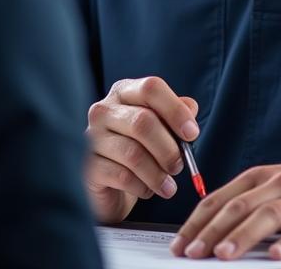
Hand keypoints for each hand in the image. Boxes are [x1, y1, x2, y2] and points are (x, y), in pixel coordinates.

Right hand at [85, 76, 199, 223]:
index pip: (151, 88)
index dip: (175, 110)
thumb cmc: (140, 149)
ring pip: (133, 153)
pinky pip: (122, 177)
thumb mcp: (161, 128)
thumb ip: (175, 114)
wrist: (111, 186)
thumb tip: (190, 107)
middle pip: (143, 122)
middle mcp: (104, 110)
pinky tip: (147, 191)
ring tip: (168, 186)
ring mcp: (91, 137)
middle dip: (168, 149)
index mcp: (124, 92)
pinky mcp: (88, 167)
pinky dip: (142, 187)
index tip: (192, 133)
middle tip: (179, 167)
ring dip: (158, 174)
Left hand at [170, 146, 280, 259]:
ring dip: (243, 236)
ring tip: (223, 255)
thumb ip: (254, 201)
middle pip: (239, 207)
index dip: (198, 220)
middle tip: (192, 253)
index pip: (221, 197)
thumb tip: (218, 227)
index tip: (181, 243)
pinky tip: (277, 256)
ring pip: (268, 216)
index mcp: (263, 177)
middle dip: (211, 231)